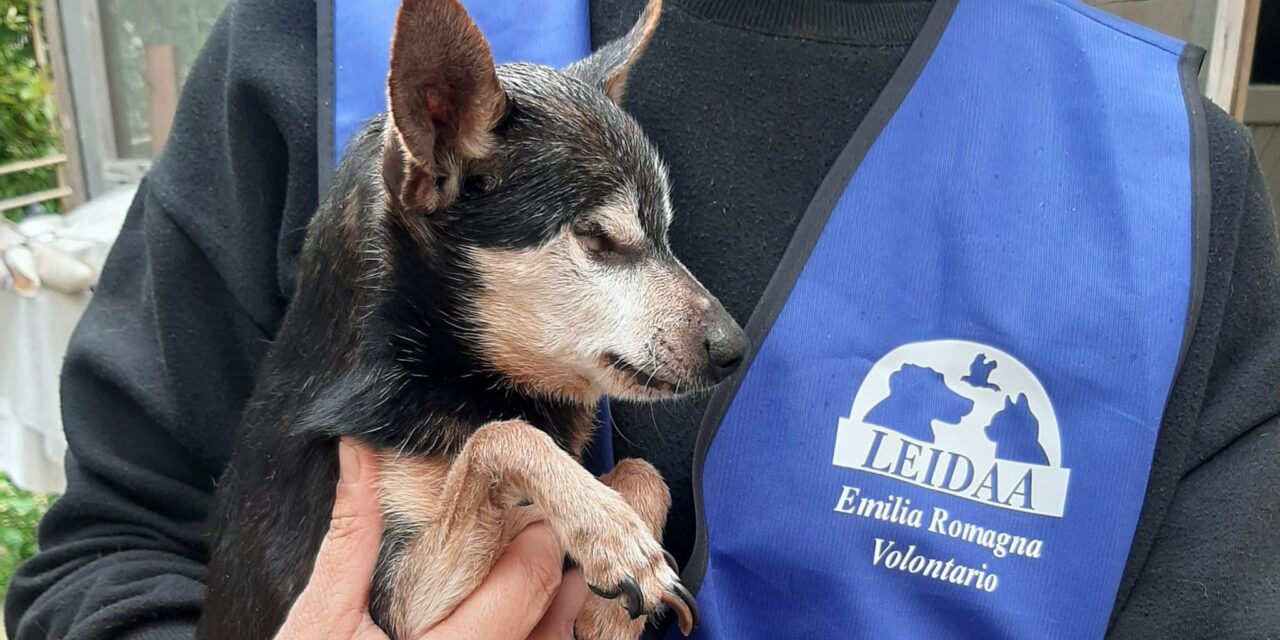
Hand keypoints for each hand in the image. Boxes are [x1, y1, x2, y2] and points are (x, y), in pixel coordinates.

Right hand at [275, 439, 587, 639]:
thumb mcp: (322, 615)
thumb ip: (351, 535)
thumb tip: (356, 452)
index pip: (525, 585)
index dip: (536, 538)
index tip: (526, 507)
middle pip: (550, 619)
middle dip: (551, 566)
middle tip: (543, 528)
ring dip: (557, 611)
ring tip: (556, 574)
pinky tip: (535, 622)